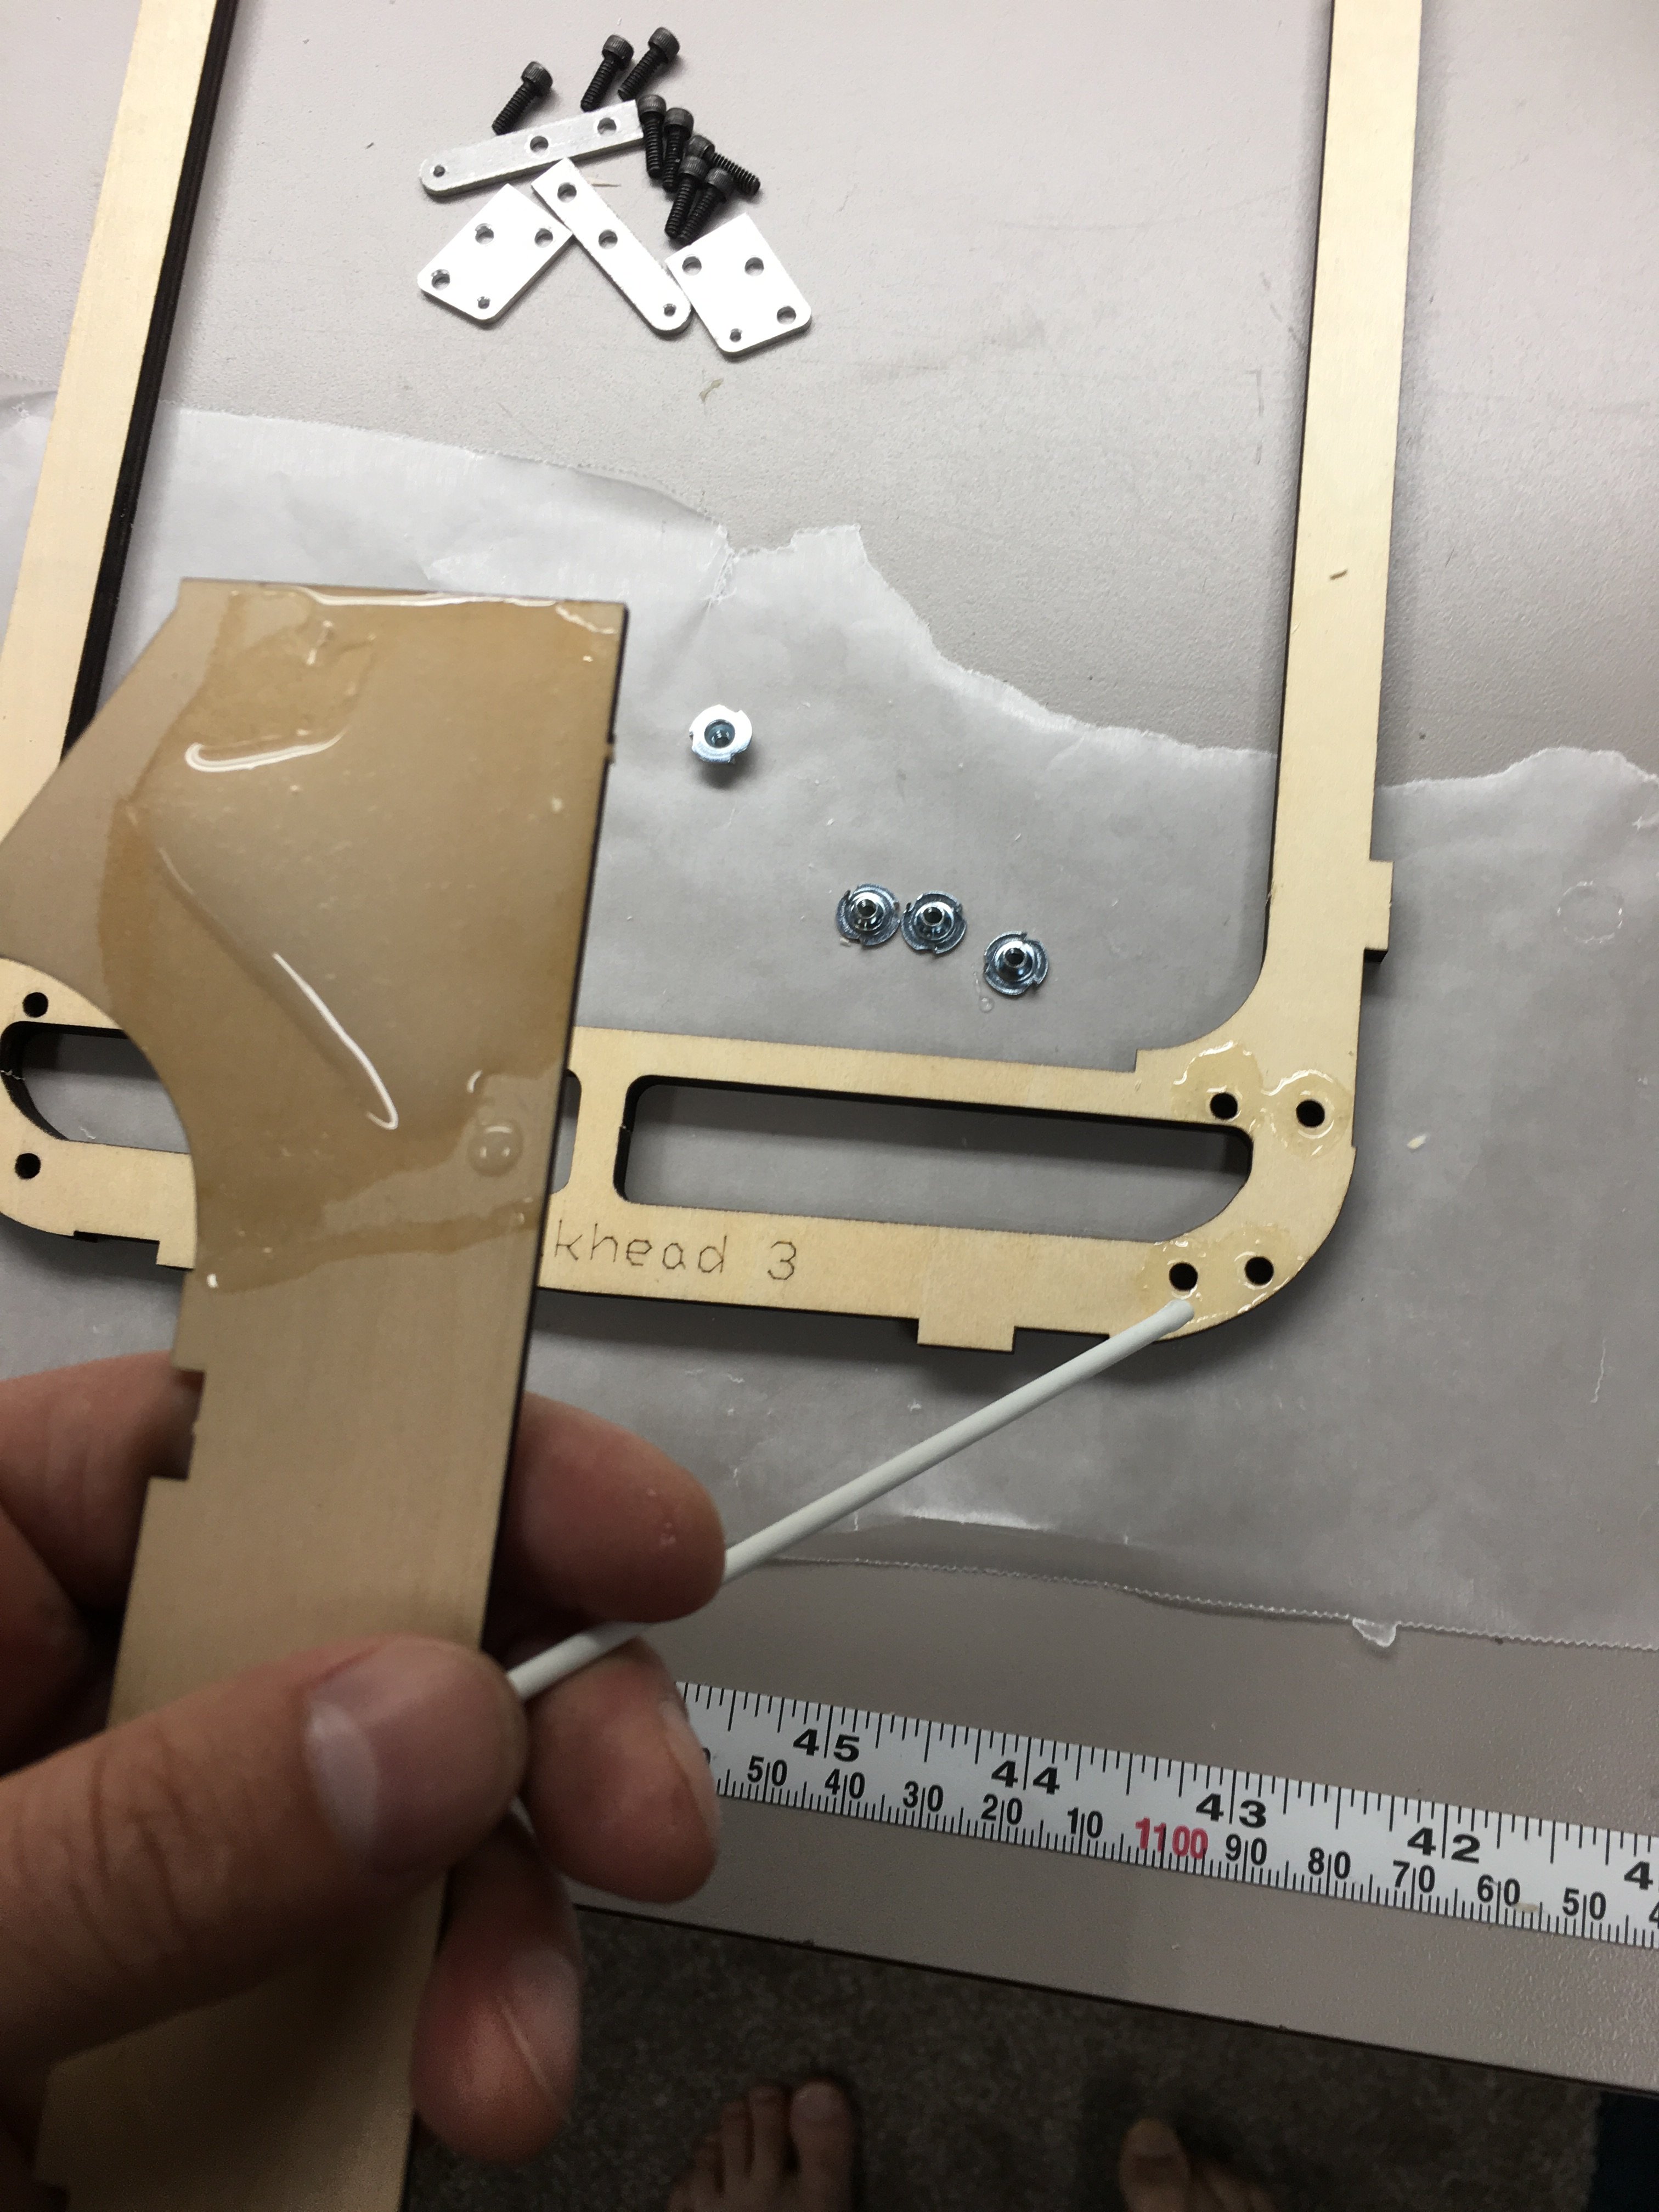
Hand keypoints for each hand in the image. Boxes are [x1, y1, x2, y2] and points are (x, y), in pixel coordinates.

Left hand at [0, 1353, 724, 2197]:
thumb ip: (134, 1842)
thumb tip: (419, 1725)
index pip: (226, 1447)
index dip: (450, 1456)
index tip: (631, 1535)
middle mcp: (55, 1707)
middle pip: (358, 1628)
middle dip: (525, 1722)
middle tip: (639, 1817)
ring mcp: (126, 1871)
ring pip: (377, 1823)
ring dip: (485, 1930)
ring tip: (505, 2062)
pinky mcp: (162, 2027)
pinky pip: (333, 1988)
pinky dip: (409, 2048)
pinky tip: (428, 2107)